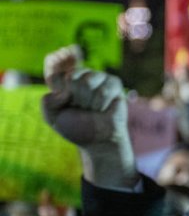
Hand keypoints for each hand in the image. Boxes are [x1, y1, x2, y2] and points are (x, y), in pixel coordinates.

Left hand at [41, 45, 136, 188]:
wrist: (97, 140)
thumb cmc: (76, 127)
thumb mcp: (52, 117)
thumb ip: (47, 101)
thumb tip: (67, 90)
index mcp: (64, 81)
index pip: (56, 75)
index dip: (59, 93)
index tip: (66, 104)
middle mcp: (81, 75)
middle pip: (72, 77)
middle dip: (75, 99)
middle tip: (82, 109)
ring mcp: (98, 78)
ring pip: (87, 82)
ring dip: (89, 102)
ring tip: (93, 109)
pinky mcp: (114, 84)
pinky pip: (104, 90)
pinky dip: (101, 104)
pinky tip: (104, 109)